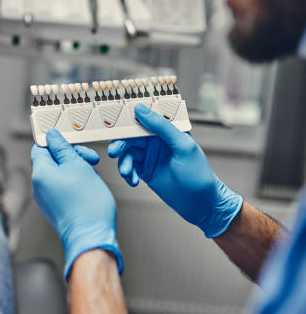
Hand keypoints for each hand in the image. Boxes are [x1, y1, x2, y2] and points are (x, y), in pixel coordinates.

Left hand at [31, 129, 121, 278]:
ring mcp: (46, 199)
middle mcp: (38, 187)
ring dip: (75, 168)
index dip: (55, 141)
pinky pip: (62, 187)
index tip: (70, 140)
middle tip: (89, 159)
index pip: (40, 147)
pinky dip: (75, 182)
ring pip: (59, 173)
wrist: (92, 237)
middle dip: (71, 156)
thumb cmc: (87, 205)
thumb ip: (63, 149)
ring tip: (91, 175)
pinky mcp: (55, 208)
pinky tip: (88, 187)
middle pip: (51, 160)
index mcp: (40, 174)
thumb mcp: (78, 166)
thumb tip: (53, 137)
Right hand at [108, 104, 242, 237]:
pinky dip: (128, 174)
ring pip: (127, 153)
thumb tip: (141, 109)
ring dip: (124, 163)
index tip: (114, 124)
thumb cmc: (198, 174)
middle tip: (114, 152)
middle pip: (130, 137)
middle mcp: (156, 141)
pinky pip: (129, 168)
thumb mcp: (182, 146)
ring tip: (127, 173)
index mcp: (167, 130)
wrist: (200, 204)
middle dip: (120, 144)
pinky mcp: (145, 171)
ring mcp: (150, 157)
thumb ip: (162, 127)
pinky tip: (133, 181)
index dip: (128, 120)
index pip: (144, 119)